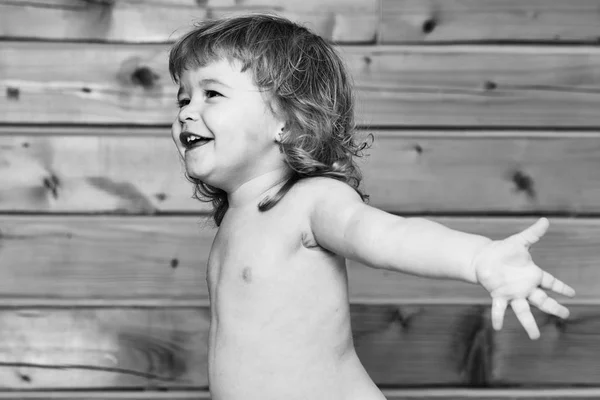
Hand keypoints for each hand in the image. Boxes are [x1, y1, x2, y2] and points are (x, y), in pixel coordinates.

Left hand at [472, 217, 575, 339]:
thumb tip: (545, 220)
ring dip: (529, 324)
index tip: (572, 294)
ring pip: (523, 311)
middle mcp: (525, 287)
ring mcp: (513, 294)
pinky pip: (499, 309)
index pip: (551, 282)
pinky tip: (498, 327)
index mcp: (533, 275)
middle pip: (543, 300)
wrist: (483, 257)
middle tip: (565, 315)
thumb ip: (533, 234)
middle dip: (554, 308)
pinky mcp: (498, 296)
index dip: (562, 287)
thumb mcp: (520, 241)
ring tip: (534, 337)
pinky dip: (498, 317)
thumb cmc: (503, 250)